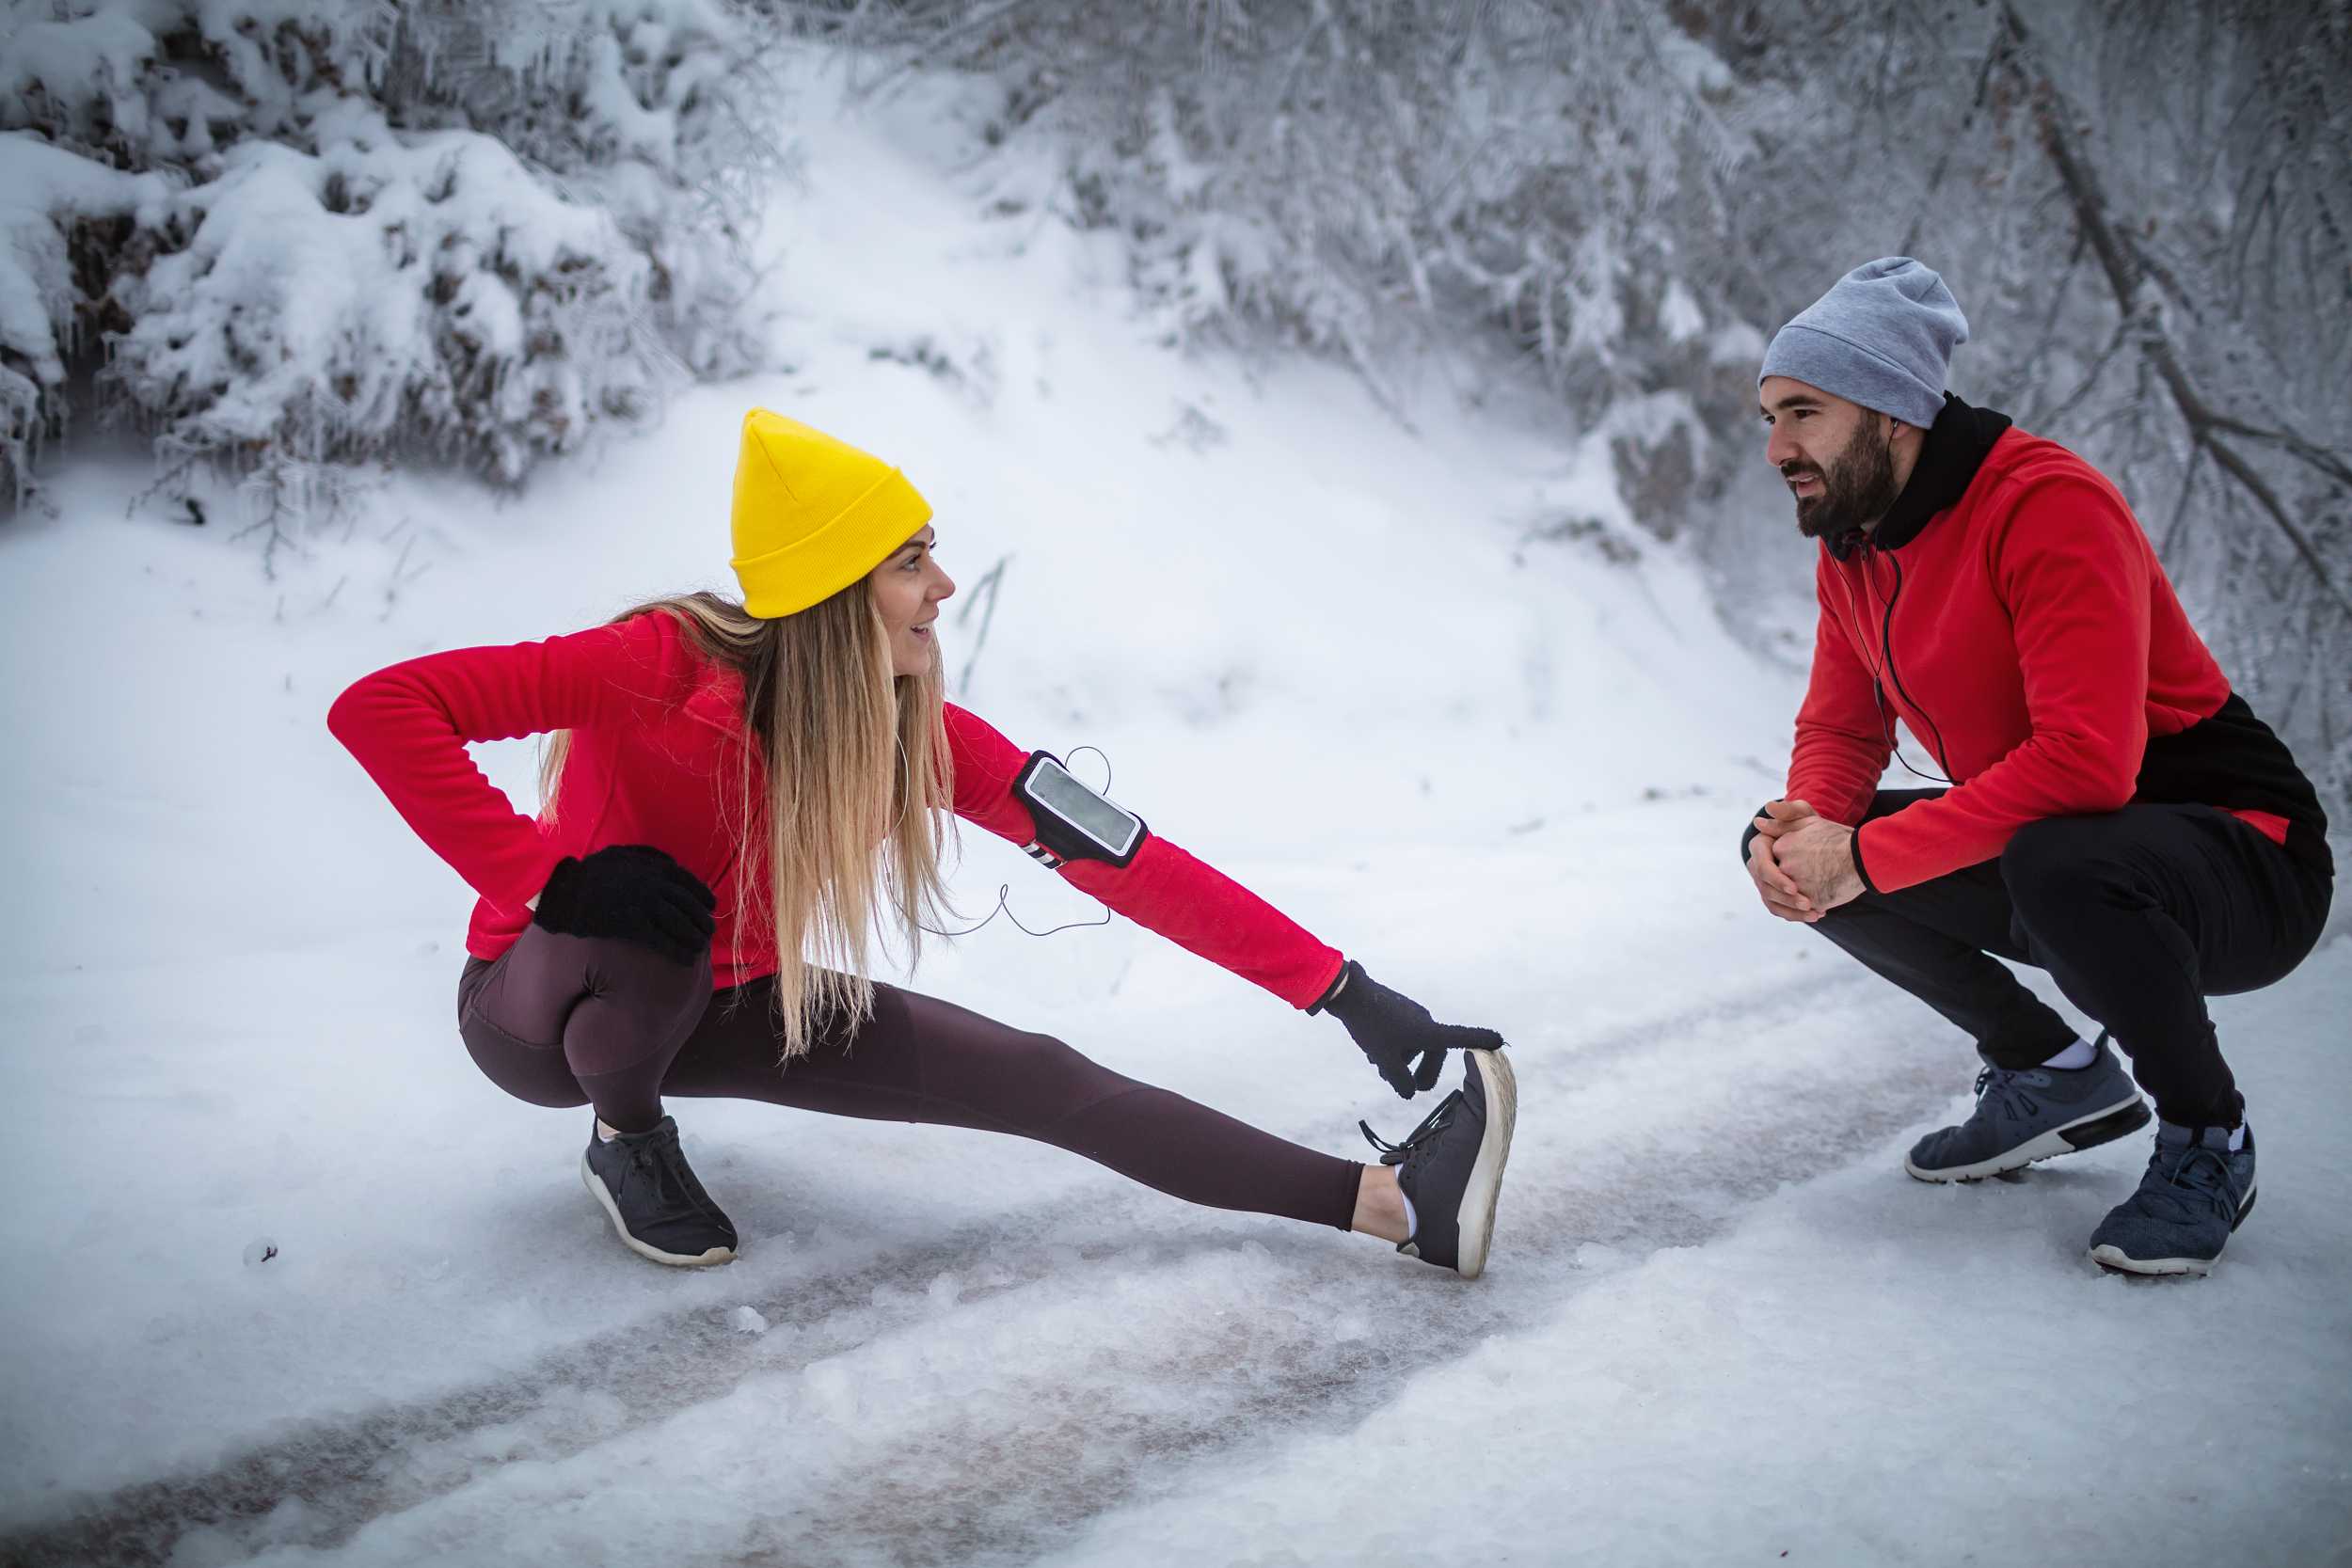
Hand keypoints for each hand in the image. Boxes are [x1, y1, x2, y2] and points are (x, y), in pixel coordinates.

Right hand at [532, 844, 716, 963]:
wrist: (563, 890)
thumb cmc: (589, 874)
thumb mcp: (620, 855)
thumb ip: (646, 855)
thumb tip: (671, 861)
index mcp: (652, 866)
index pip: (688, 882)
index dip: (702, 896)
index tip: (711, 906)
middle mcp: (652, 883)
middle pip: (687, 904)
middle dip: (702, 919)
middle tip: (710, 931)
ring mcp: (642, 903)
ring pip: (679, 923)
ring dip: (694, 937)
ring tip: (702, 948)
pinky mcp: (630, 924)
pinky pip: (662, 940)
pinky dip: (678, 951)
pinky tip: (688, 960)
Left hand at [1318, 960, 1505, 1099]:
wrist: (1347, 993)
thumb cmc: (1370, 1026)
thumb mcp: (1385, 1061)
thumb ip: (1400, 1080)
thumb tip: (1409, 1091)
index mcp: (1428, 1030)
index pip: (1460, 1038)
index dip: (1480, 1041)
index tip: (1499, 1040)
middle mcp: (1425, 1020)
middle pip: (1433, 1050)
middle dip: (1423, 1071)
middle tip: (1411, 1089)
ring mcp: (1411, 1014)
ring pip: (1413, 1044)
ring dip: (1402, 1060)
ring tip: (1380, 1069)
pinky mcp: (1396, 1010)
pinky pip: (1402, 1034)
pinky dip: (1394, 1047)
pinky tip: (1374, 1054)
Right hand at [1747, 799, 1821, 922]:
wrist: (1818, 841)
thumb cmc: (1809, 824)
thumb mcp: (1803, 814)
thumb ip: (1789, 810)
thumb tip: (1768, 809)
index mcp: (1759, 847)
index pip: (1762, 867)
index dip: (1776, 879)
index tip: (1795, 888)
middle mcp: (1757, 866)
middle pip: (1765, 888)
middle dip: (1786, 899)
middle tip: (1808, 904)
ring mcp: (1765, 881)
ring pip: (1772, 902)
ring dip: (1792, 911)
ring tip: (1816, 913)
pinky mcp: (1775, 893)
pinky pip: (1781, 909)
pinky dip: (1796, 914)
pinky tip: (1818, 913)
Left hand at [1762, 803, 1863, 912]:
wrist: (1865, 857)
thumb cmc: (1838, 838)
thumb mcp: (1809, 821)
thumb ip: (1782, 822)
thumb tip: (1758, 822)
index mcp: (1782, 847)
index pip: (1774, 861)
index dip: (1789, 864)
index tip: (1806, 863)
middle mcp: (1784, 866)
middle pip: (1781, 881)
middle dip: (1792, 884)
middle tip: (1810, 881)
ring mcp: (1796, 885)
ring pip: (1790, 898)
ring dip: (1800, 900)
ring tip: (1816, 897)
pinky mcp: (1810, 901)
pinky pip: (1803, 911)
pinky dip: (1810, 911)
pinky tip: (1822, 906)